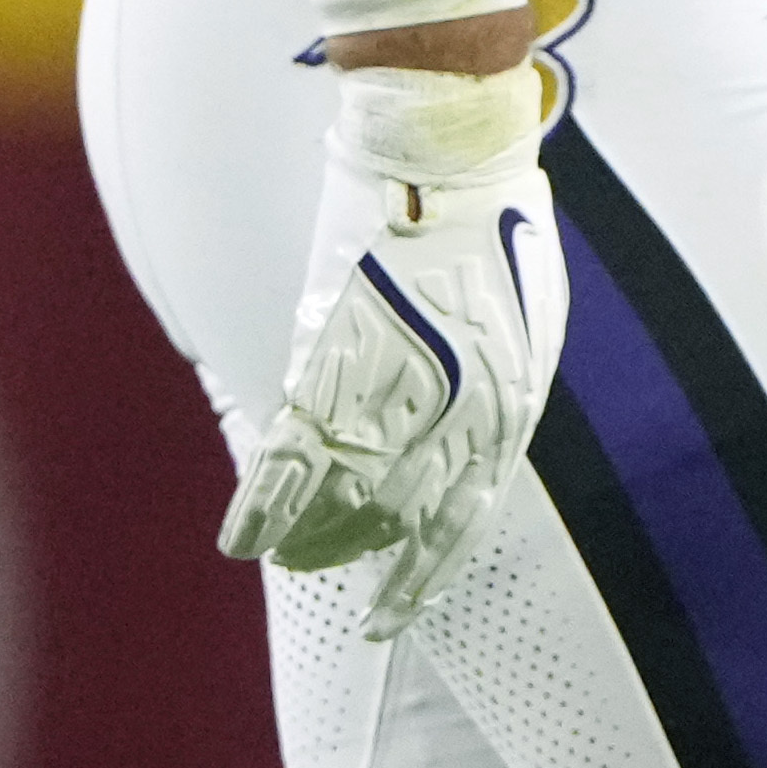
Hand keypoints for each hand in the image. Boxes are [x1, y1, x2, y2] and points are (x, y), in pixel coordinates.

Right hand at [223, 55, 560, 617]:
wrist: (449, 152)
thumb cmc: (497, 221)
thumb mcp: (525, 318)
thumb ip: (498, 380)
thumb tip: (471, 424)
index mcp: (508, 405)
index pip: (464, 520)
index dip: (424, 576)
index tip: (396, 616)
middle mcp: (453, 412)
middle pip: (395, 518)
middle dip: (358, 555)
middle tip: (325, 570)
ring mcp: (389, 387)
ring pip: (339, 497)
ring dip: (309, 538)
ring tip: (286, 560)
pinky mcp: (329, 358)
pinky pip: (289, 452)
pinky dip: (263, 502)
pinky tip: (241, 542)